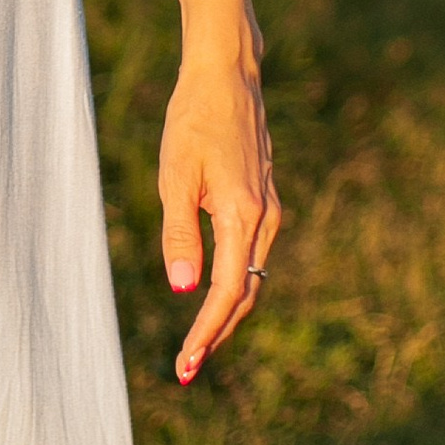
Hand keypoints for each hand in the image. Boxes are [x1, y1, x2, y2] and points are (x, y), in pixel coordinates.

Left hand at [159, 0, 279, 382]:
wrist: (228, 76)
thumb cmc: (193, 120)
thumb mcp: (176, 176)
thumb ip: (178, 232)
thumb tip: (182, 289)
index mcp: (242, 215)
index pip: (227, 291)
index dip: (206, 332)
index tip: (186, 364)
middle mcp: (265, 219)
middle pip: (246, 293)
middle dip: (217, 334)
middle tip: (186, 368)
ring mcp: (269, 211)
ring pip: (252, 277)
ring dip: (226, 314)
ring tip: (197, 345)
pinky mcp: (263, 201)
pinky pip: (251, 256)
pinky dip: (234, 285)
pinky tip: (213, 297)